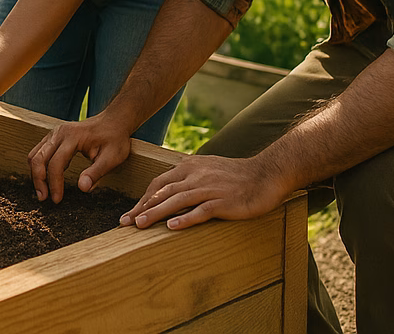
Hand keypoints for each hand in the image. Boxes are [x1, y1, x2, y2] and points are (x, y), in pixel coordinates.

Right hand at [28, 113, 134, 202]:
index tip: (57, 200)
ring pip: (34, 155)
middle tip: (44, 199)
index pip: (56, 163)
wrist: (114, 121)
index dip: (54, 183)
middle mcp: (59, 133)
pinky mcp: (53, 137)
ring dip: (36, 174)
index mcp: (72, 137)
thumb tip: (82, 188)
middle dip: (38, 180)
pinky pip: (39, 152)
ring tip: (43, 192)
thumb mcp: (112, 158)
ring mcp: (54, 133)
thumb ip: (96, 173)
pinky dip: (39, 167)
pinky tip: (46, 179)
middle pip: (38, 158)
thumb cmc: (115, 139)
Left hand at [122, 155, 290, 230]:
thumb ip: (189, 177)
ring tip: (140, 225)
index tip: (131, 213)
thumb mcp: (208, 169)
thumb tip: (171, 190)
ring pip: (176, 200)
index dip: (143, 198)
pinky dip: (185, 218)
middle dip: (142, 207)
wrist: (267, 173)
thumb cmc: (237, 175)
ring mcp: (209, 188)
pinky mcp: (223, 201)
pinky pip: (201, 210)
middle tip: (126, 222)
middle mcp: (195, 175)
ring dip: (156, 213)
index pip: (159, 183)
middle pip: (162, 192)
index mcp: (189, 167)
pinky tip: (172, 227)